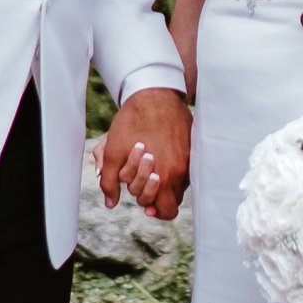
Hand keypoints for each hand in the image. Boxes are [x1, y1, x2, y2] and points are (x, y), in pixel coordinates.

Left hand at [99, 86, 191, 219]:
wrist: (154, 93)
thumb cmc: (132, 122)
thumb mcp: (113, 152)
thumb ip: (109, 181)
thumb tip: (111, 203)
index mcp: (164, 175)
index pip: (167, 210)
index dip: (154, 210)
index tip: (145, 205)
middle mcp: (181, 170)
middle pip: (174, 201)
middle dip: (157, 197)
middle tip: (143, 184)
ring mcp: (189, 158)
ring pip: (180, 185)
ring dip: (166, 183)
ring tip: (150, 169)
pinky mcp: (192, 146)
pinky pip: (185, 168)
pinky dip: (173, 169)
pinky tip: (160, 156)